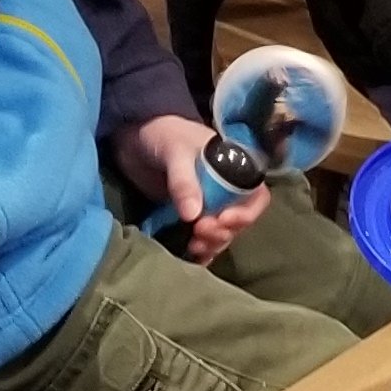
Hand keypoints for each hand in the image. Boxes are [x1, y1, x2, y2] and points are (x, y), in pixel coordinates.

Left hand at [119, 113, 271, 261]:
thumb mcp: (175, 152)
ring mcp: (208, 204)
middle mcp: (226, 190)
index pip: (256, 196)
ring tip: (194, 246)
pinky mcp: (190, 217)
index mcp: (234, 168)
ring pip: (222, 233)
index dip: (246, 213)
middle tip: (199, 231)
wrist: (134, 137)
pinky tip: (192, 256)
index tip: (223, 220)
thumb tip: (193, 217)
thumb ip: (184, 181)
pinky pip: (203, 238)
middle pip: (238, 221)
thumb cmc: (163, 134)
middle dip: (222, 232)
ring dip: (212, 244)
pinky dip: (201, 251)